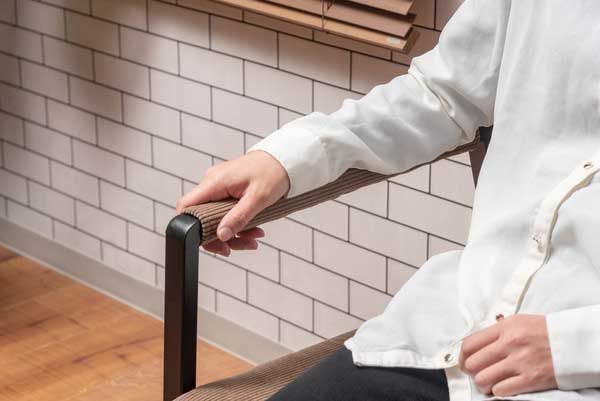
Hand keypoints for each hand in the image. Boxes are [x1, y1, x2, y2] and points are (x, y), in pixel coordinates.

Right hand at [176, 150, 290, 255]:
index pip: (187, 206)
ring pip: (216, 217)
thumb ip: (238, 218)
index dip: (192, 229)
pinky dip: (238, 222)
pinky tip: (253, 228)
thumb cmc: (273, 172)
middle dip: (221, 236)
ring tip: (254, 238)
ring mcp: (220, 185)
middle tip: (240, 245)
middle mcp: (213, 182)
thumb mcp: (257, 199)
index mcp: (214, 182)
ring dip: (234, 232)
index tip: (212, 242)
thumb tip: (221, 235)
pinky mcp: (228, 189)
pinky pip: (225, 210)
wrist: (285, 159)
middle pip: (203, 218)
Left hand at [459, 314, 556, 396]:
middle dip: (471, 370)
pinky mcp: (530, 379)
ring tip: (488, 381)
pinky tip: (501, 386)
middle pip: (473, 362)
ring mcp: (520, 362)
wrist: (572, 343)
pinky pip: (500, 391)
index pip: (470, 343)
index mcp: (505, 327)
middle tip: (476, 372)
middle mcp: (510, 343)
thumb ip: (496, 330)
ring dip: (483, 382)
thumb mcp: (518, 322)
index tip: (464, 361)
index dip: (462, 355)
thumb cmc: (544, 332)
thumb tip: (475, 344)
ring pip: (483, 378)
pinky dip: (497, 391)